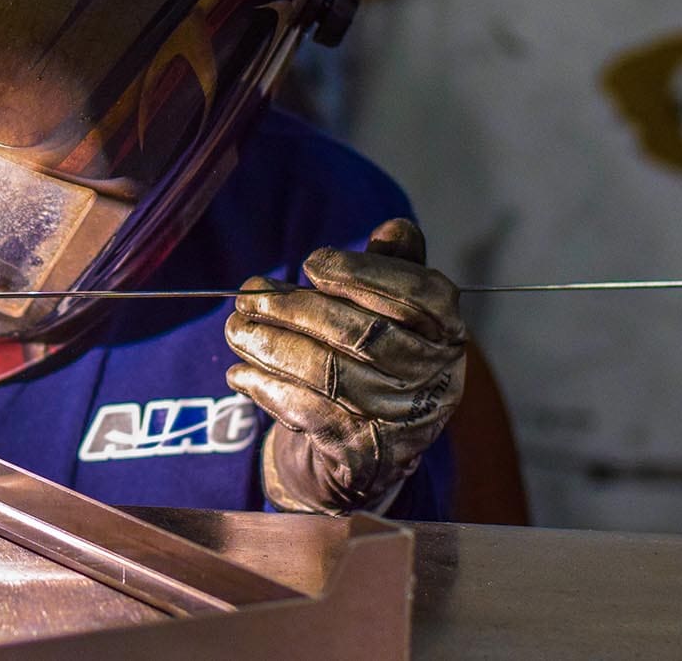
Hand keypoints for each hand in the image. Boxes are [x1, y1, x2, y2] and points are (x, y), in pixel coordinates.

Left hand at [224, 218, 465, 513]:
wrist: (368, 452)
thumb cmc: (375, 361)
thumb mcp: (390, 312)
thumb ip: (391, 268)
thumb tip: (393, 229)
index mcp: (447, 332)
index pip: (418, 293)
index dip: (362, 273)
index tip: (312, 262)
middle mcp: (435, 377)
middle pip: (363, 333)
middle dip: (296, 309)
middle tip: (248, 294)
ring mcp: (401, 420)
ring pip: (328, 373)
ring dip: (270, 346)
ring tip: (234, 329)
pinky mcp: (362, 454)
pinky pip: (308, 413)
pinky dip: (267, 388)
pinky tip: (240, 373)